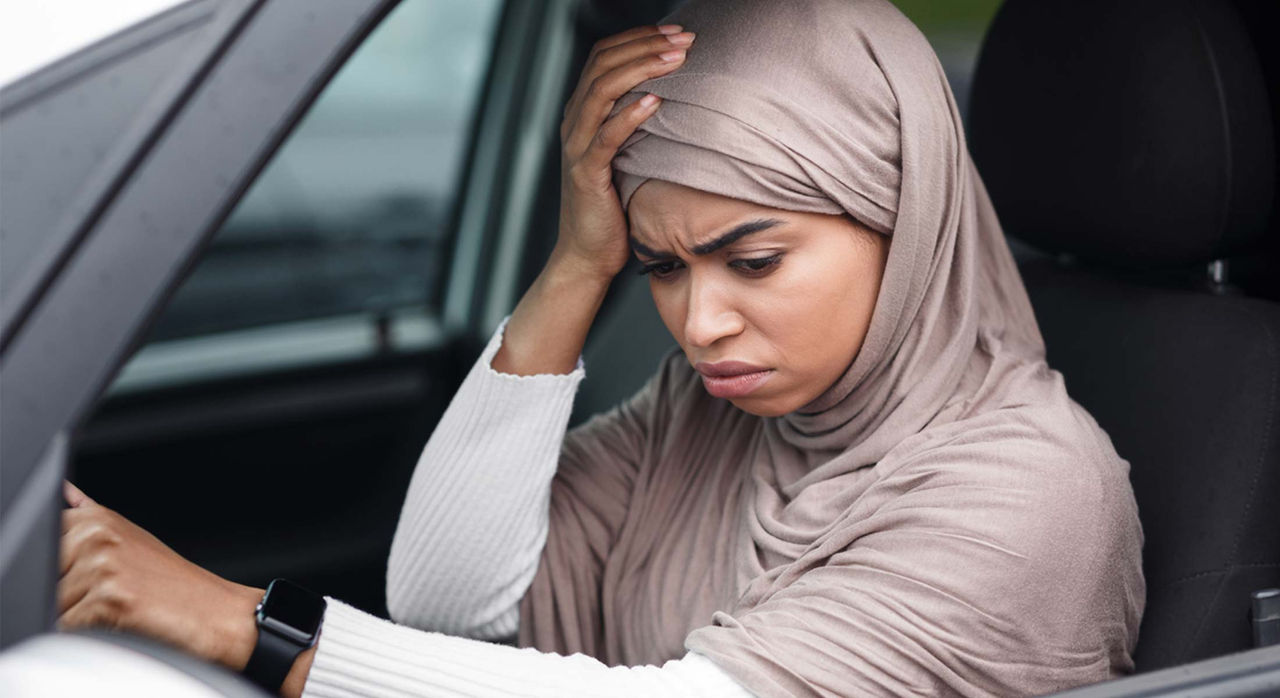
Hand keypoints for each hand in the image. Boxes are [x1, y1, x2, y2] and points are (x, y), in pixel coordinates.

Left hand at [58, 481, 262, 670]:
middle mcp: (96, 535)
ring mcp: (103, 565)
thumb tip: (65, 493)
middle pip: (44, 580)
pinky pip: (68, 628)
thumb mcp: (130, 538)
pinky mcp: (109, 598)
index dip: (61, 571)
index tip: (90, 578)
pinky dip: (90, 634)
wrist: (219, 614)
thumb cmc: (177, 583)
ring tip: (119, 609)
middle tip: (112, 595)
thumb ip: (88, 516)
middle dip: (66, 597)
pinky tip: (122, 622)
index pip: (42, 546)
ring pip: (54, 607)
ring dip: (78, 619)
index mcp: (96, 518)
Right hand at [554, 24, 694, 280]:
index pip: (603, 56)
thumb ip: (637, 123)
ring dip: (641, 68)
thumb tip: (676, 95)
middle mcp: (574, 122)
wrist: (588, 253)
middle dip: (645, 45)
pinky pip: (606, 136)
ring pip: (602, 90)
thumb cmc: (613, 206)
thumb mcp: (626, 154)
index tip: (673, 31)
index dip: (637, 38)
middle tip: (683, 38)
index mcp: (582, 113)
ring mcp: (576, 146)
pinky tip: (655, 101)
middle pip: (603, 65)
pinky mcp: (585, 173)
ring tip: (675, 59)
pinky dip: (630, 114)